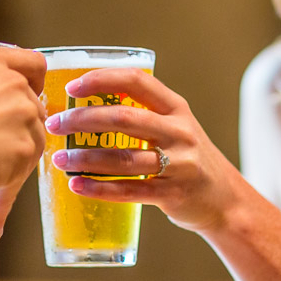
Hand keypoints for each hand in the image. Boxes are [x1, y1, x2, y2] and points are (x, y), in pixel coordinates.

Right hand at [0, 46, 46, 238]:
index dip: (33, 82)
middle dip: (20, 129)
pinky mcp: (26, 151)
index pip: (31, 63)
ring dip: (14, 165)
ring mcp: (22, 117)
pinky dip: (4, 201)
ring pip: (32, 143)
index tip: (27, 95)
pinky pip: (19, 181)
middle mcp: (10, 84)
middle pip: (34, 107)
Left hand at [43, 68, 244, 232]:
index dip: (101, 80)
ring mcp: (179, 164)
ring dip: (84, 158)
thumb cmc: (187, 159)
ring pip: (122, 158)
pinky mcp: (173, 194)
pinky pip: (129, 190)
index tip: (72, 87)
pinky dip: (99, 189)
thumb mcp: (175, 128)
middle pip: (123, 118)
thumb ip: (141, 116)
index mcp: (176, 108)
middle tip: (55, 125)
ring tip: (59, 159)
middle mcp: (180, 132)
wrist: (226, 200)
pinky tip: (76, 186)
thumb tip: (82, 111)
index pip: (136, 81)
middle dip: (82, 120)